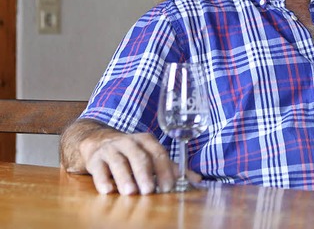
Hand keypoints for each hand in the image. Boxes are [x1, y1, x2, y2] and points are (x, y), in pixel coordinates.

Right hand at [80, 131, 200, 194]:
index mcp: (147, 141)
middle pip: (139, 157)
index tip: (168, 186)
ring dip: (125, 177)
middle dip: (145, 174)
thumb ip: (172, 167)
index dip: (164, 170)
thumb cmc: (132, 153)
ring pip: (118, 162)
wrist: (99, 142)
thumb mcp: (151, 155)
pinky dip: (102, 180)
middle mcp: (129, 142)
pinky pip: (99, 169)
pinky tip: (107, 190)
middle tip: (149, 190)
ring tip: (130, 192)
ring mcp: (111, 149)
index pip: (158, 153)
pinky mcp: (96, 159)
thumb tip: (198, 179)